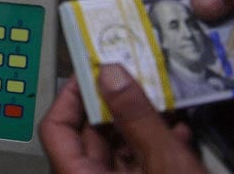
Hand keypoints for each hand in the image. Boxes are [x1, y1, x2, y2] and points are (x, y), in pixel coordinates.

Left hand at [40, 64, 205, 173]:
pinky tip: (178, 130)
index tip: (92, 69)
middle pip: (89, 133)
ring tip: (162, 97)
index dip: (70, 95)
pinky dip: (154, 145)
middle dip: (114, 103)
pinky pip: (137, 164)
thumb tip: (113, 76)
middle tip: (133, 74)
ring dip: (139, 121)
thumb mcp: (165, 164)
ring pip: (117, 147)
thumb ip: (138, 119)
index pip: (55, 128)